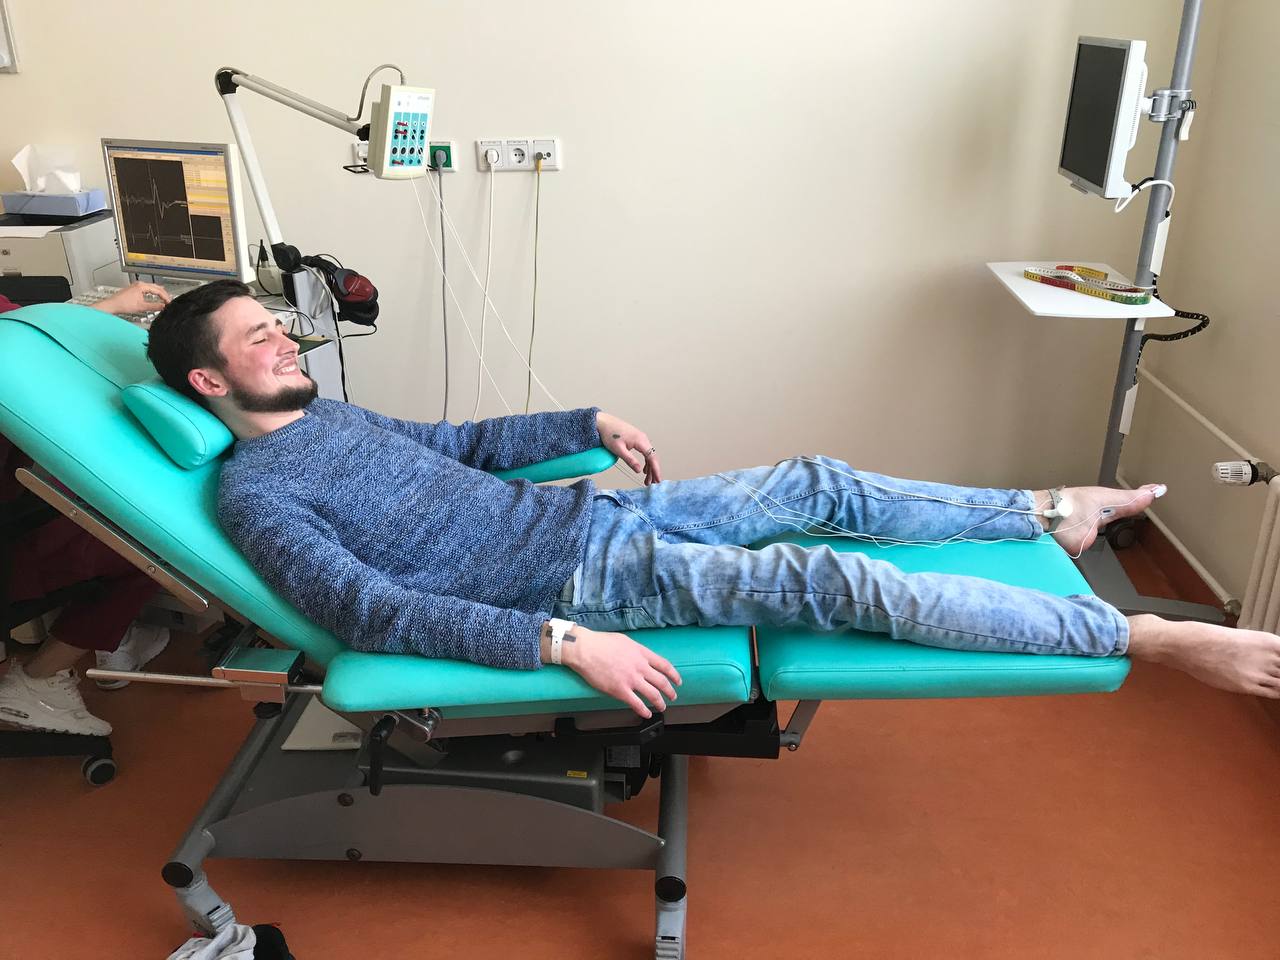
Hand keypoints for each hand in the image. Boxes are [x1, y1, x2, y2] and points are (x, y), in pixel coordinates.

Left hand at [94, 282, 170, 316]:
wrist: (112, 305)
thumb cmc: (122, 304)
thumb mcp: (142, 307)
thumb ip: (154, 307)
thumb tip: (163, 307)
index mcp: (142, 286)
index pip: (158, 290)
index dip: (165, 297)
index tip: (169, 303)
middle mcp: (139, 284)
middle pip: (156, 287)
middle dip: (163, 294)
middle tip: (168, 301)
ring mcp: (136, 286)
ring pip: (152, 288)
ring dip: (158, 293)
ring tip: (163, 299)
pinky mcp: (134, 289)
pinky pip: (147, 289)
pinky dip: (153, 293)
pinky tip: (154, 297)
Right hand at [555, 625, 681, 717]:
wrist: (585, 649)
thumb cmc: (601, 643)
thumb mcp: (625, 641)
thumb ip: (637, 651)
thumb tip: (642, 657)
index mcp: (642, 653)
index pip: (665, 665)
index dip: (674, 675)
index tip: (678, 681)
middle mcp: (640, 667)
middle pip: (662, 682)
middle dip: (670, 691)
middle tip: (673, 696)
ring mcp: (631, 679)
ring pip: (653, 694)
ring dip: (660, 702)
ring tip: (662, 707)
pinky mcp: (620, 690)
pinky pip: (636, 704)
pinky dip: (644, 710)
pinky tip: (647, 714)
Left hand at [597, 411, 661, 484]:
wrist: (603, 422)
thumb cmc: (609, 434)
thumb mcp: (619, 450)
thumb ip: (630, 460)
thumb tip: (639, 471)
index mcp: (640, 441)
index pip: (652, 457)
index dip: (656, 470)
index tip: (657, 480)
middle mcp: (643, 438)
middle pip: (652, 457)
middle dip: (653, 471)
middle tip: (651, 483)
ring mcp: (640, 438)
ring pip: (649, 454)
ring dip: (650, 467)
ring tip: (647, 479)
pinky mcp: (636, 438)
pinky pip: (645, 451)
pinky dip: (646, 461)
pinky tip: (644, 469)